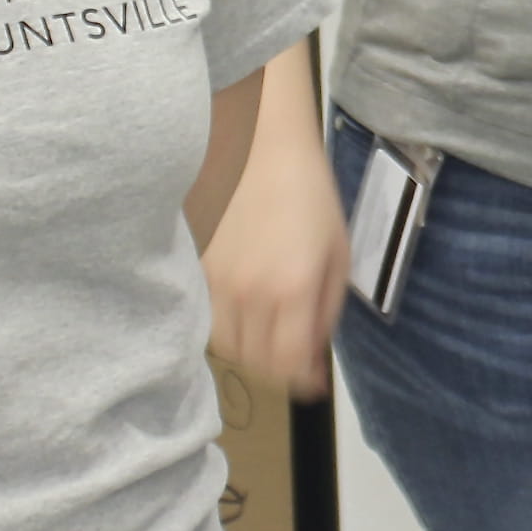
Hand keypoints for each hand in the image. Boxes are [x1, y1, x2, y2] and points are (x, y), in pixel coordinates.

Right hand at [205, 129, 350, 398]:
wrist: (258, 148)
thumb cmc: (308, 196)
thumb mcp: (337, 254)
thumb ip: (326, 311)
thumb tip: (313, 359)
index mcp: (292, 290)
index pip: (288, 364)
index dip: (301, 381)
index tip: (310, 382)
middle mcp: (249, 294)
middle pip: (256, 362)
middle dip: (278, 366)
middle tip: (291, 353)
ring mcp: (215, 283)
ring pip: (227, 346)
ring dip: (250, 349)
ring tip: (267, 330)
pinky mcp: (194, 270)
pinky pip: (207, 318)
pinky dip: (226, 324)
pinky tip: (243, 308)